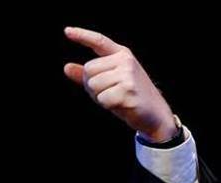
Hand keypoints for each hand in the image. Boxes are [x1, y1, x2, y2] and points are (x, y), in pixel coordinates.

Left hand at [63, 27, 176, 141]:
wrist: (154, 113)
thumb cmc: (128, 96)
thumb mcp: (108, 82)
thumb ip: (88, 75)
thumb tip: (66, 67)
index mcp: (121, 54)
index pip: (99, 42)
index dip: (82, 36)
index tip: (67, 31)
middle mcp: (125, 60)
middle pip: (88, 70)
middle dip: (92, 85)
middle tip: (110, 92)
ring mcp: (128, 74)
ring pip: (93, 84)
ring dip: (99, 96)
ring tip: (116, 97)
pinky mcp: (128, 90)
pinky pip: (102, 98)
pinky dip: (107, 105)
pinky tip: (121, 104)